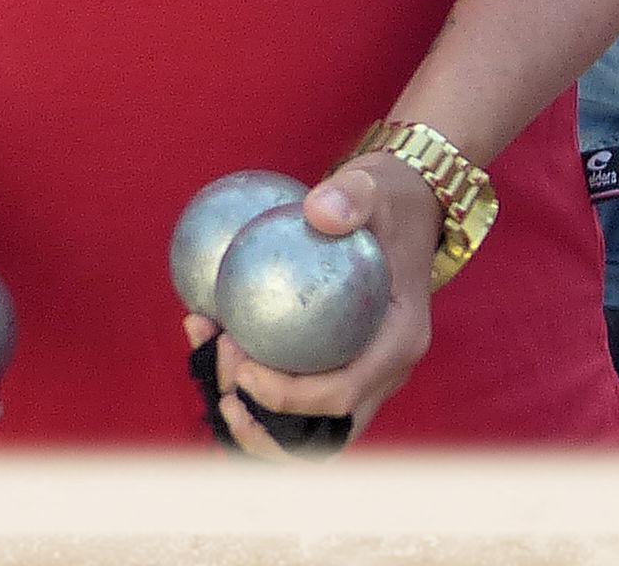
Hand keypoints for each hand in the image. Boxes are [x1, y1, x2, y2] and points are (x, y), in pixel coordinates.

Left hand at [183, 156, 434, 456]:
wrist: (408, 208)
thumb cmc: (390, 199)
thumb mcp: (375, 186)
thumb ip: (351, 196)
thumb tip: (317, 211)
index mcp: (399, 341)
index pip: (342, 395)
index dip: (286, 398)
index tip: (241, 366)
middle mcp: (385, 372)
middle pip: (321, 431)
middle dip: (261, 419)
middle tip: (222, 359)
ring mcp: (363, 377)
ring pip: (305, 428)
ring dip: (252, 413)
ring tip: (210, 353)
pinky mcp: (340, 370)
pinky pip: (293, 397)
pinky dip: (252, 386)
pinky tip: (211, 338)